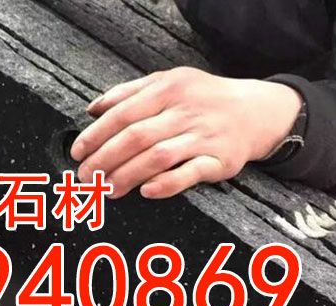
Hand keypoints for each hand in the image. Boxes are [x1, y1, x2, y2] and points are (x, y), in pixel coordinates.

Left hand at [70, 67, 302, 198]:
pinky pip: (190, 173)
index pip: (122, 113)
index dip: (96, 135)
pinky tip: (147, 192)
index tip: (78, 153)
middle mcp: (185, 110)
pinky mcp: (220, 160)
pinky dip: (167, 185)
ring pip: (158, 157)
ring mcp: (203, 136)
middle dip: (105, 160)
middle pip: (136, 137)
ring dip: (127, 176)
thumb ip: (128, 93)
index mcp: (168, 89)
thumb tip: (92, 109)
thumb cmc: (203, 99)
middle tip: (86, 178)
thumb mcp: (168, 83)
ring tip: (107, 190)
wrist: (257, 111)